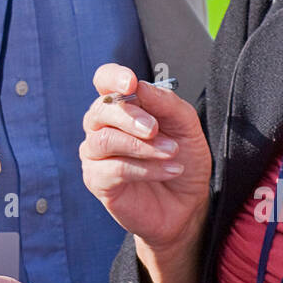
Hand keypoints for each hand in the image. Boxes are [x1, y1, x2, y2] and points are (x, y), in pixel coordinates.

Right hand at [80, 64, 212, 282]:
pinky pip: (113, 168)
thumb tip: (140, 87)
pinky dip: (145, 168)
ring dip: (142, 146)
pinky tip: (169, 170)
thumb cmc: (183, 159)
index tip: (131, 83)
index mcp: (122, 106)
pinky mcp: (97, 180)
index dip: (112, 77)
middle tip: (156, 129)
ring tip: (172, 152)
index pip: (104, 80)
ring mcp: (96, 154)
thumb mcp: (186, 127)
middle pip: (101, 109)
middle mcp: (102, 126)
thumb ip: (166, 104)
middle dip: (131, 116)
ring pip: (104, 140)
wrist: (186, 205)